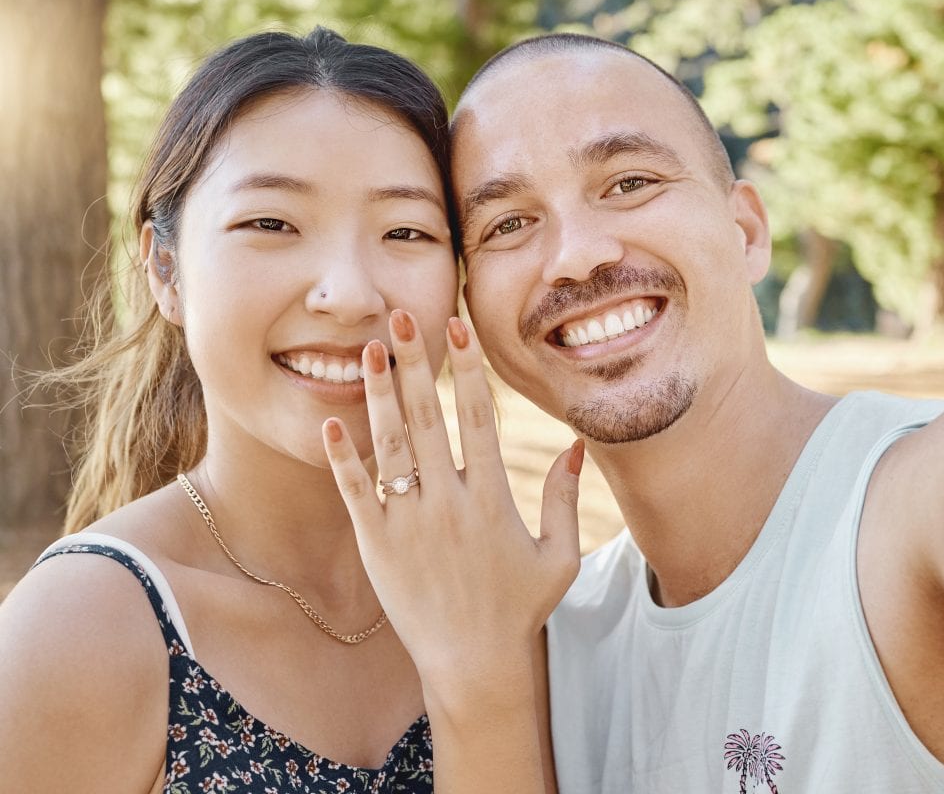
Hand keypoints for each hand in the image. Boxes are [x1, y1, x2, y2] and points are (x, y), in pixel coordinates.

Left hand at [323, 310, 582, 700]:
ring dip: (378, 395)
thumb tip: (576, 445)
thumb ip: (566, 500)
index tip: (457, 329)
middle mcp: (448, 504)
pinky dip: (342, 457)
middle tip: (401, 316)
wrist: (471, 663)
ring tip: (369, 350)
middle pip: (428, 419)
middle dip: (415, 364)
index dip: (467, 371)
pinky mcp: (377, 545)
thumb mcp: (558, 558)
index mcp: (491, 500)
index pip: (478, 420)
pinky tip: (332, 421)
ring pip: (390, 446)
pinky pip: (355, 493)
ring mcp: (408, 523)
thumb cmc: (519, 609)